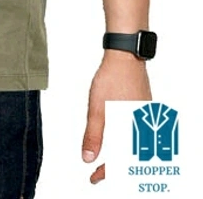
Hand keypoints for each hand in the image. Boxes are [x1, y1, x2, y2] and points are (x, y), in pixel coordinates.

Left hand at [82, 50, 151, 183]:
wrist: (125, 56)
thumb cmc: (112, 79)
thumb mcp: (97, 109)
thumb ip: (94, 135)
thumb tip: (88, 157)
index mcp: (132, 129)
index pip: (122, 161)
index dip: (106, 172)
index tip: (93, 177)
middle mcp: (142, 126)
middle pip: (130, 156)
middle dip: (115, 166)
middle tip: (98, 172)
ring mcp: (144, 116)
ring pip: (134, 143)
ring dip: (121, 153)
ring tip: (106, 158)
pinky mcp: (143, 107)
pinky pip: (136, 130)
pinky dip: (126, 140)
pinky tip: (118, 137)